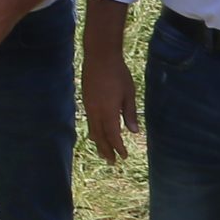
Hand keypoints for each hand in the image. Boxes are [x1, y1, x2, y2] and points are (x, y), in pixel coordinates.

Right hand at [81, 49, 139, 165]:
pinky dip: (94, 131)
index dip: (118, 147)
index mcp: (109, 110)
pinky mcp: (86, 100)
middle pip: (100, 136)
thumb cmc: (118, 74)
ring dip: (99, 143)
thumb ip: (130, 114)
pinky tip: (97, 134)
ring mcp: (88, 106)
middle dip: (107, 150)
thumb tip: (134, 132)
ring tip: (103, 153)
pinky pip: (89, 121)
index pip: (113, 135)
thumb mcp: (129, 94)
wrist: (100, 57)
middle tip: (112, 162)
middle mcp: (96, 111)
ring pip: (93, 130)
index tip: (124, 156)